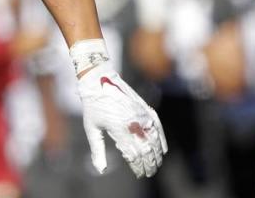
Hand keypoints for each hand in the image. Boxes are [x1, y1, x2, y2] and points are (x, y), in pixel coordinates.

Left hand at [77, 61, 166, 177]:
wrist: (98, 80)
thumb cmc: (92, 106)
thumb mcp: (91, 128)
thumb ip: (97, 150)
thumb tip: (100, 170)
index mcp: (119, 129)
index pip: (133, 155)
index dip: (138, 167)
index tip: (138, 174)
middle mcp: (133, 122)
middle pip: (146, 150)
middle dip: (149, 164)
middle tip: (148, 173)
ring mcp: (141, 115)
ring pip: (155, 140)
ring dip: (157, 155)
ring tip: (155, 165)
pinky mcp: (146, 109)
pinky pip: (158, 127)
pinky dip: (162, 140)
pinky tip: (163, 150)